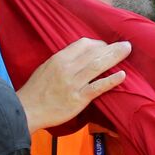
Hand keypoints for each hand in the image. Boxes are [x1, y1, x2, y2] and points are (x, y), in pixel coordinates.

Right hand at [16, 38, 130, 132]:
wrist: (27, 110)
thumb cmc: (35, 90)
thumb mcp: (46, 67)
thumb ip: (62, 61)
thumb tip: (78, 56)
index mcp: (59, 58)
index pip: (83, 44)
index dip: (97, 44)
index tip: (104, 47)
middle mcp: (67, 68)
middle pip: (94, 53)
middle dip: (111, 47)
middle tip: (125, 45)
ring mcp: (73, 83)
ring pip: (98, 66)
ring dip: (115, 57)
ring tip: (126, 51)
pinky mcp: (78, 99)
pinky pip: (97, 87)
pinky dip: (111, 80)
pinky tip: (122, 75)